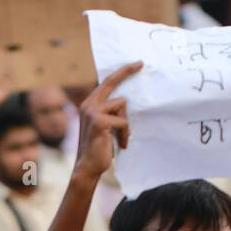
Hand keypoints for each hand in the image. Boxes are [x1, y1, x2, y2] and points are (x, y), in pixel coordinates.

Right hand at [73, 61, 142, 179]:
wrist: (88, 167)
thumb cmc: (100, 148)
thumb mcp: (105, 127)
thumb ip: (111, 113)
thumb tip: (127, 102)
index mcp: (89, 104)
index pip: (106, 83)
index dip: (121, 73)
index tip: (136, 64)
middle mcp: (88, 104)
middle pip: (111, 82)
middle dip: (126, 71)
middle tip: (141, 63)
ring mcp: (92, 112)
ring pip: (122, 105)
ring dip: (125, 124)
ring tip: (121, 138)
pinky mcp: (100, 121)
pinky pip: (123, 121)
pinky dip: (125, 134)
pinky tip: (121, 144)